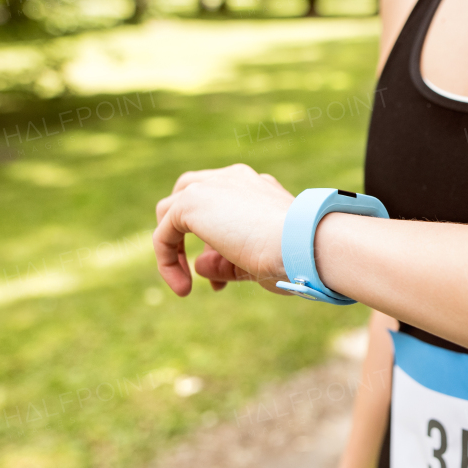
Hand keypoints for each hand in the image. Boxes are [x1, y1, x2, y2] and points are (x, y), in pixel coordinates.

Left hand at [153, 163, 293, 295]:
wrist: (304, 245)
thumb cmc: (293, 256)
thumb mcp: (254, 261)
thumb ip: (223, 261)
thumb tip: (198, 265)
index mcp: (255, 187)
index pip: (221, 208)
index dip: (214, 247)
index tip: (223, 282)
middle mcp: (234, 179)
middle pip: (190, 197)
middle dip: (189, 234)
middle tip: (202, 272)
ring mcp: (212, 185)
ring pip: (172, 211)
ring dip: (173, 248)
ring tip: (184, 285)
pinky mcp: (192, 200)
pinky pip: (163, 232)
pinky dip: (167, 261)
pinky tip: (184, 288)